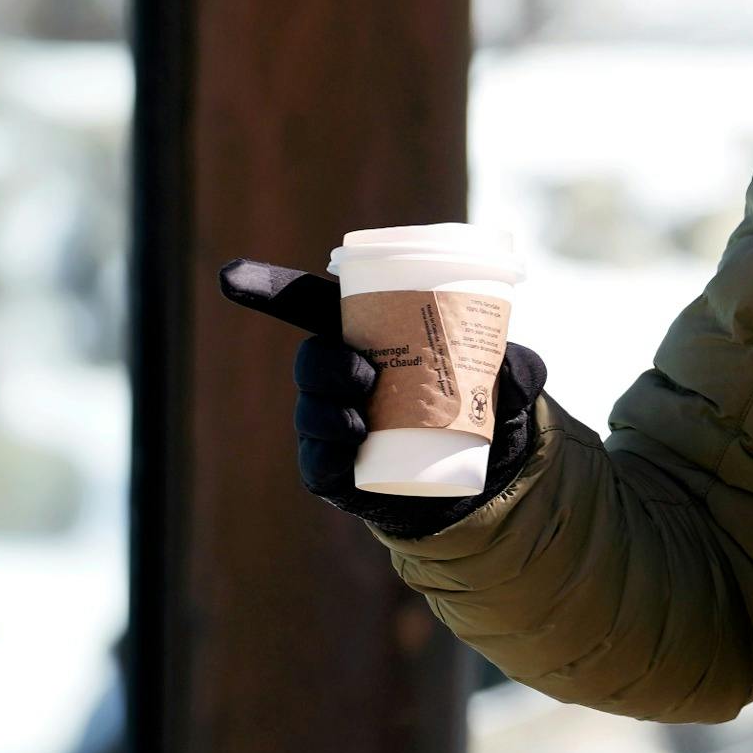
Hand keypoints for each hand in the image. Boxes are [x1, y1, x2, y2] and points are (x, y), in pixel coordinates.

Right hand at [217, 258, 548, 526]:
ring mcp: (331, 424)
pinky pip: (318, 462)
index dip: (267, 289)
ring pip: (311, 411)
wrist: (469, 476)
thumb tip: (522, 367)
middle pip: (313, 360)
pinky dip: (329, 453)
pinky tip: (348, 448)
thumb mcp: (502, 383)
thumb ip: (515, 368)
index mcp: (364, 337)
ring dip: (328, 411)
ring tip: (362, 418)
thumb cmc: (474, 405)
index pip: (309, 307)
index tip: (230, 276)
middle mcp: (338, 377)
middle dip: (325, 364)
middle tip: (366, 374)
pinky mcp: (336, 471)